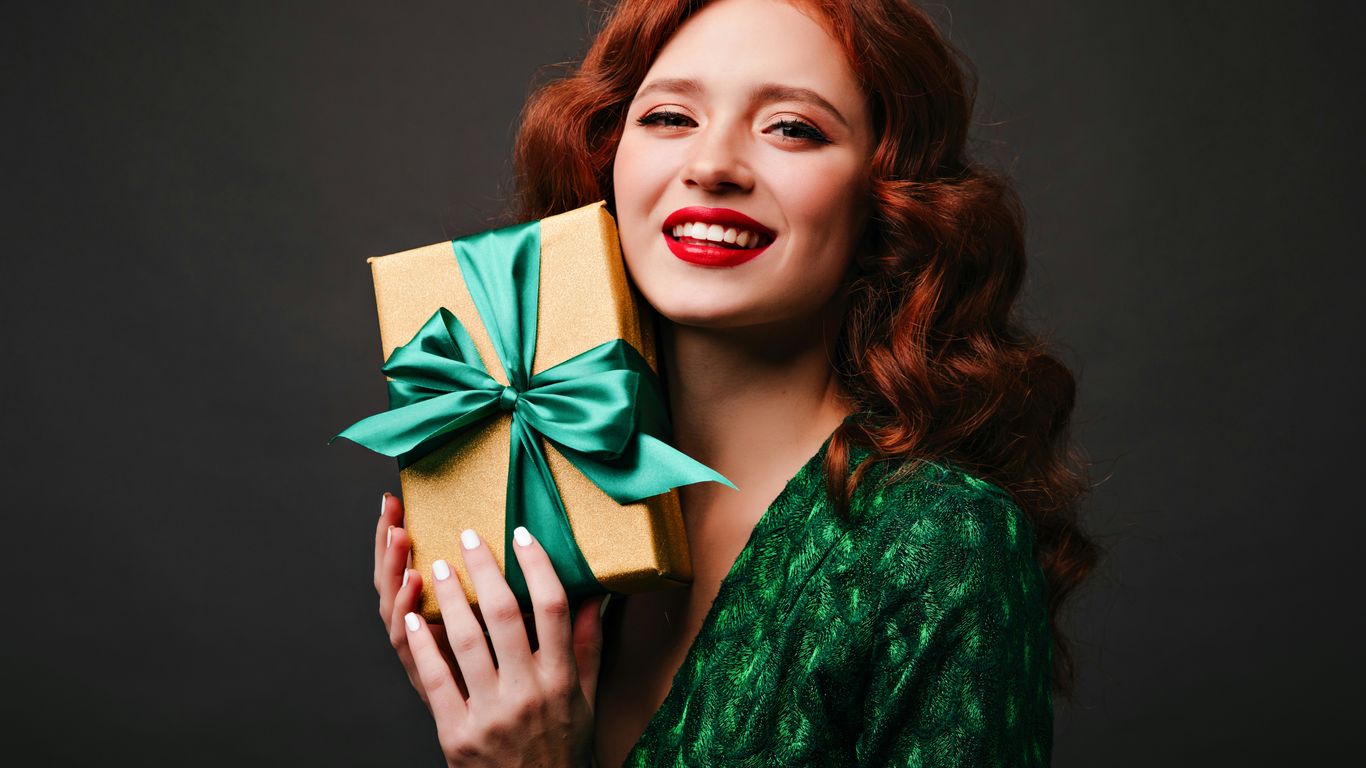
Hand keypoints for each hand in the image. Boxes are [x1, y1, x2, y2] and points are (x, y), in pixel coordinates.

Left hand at [375, 492, 605, 766]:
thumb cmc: (562, 745)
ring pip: (466, 641)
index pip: (553, 607)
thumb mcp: (585, 696)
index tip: (521, 535)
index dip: (537, 566)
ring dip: (448, 598)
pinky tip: (413, 617)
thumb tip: (596, 593)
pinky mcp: (458, 734)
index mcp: (561, 678)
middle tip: (469, 536)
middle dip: (484, 569)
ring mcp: (491, 713)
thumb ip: (588, 644)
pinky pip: (437, 680)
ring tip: (438, 566)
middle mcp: (528, 691)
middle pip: (504, 615)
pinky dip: (423, 645)